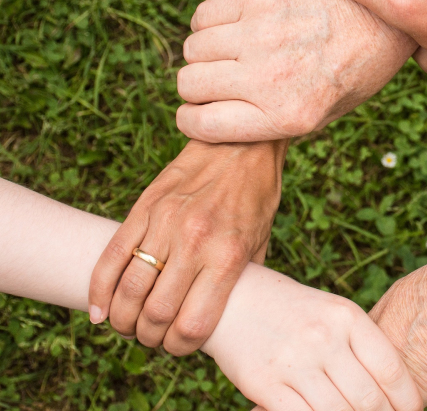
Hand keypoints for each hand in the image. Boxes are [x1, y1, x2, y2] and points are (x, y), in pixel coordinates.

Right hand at [88, 140, 285, 354]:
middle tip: (151, 338)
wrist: (240, 144)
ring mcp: (165, 223)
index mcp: (227, 256)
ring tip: (128, 325)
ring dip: (123, 319)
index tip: (179, 347)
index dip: (180, 347)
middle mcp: (195, 242)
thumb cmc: (256, 197)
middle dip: (149, 337)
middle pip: (156, 313)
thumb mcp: (261, 242)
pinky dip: (99, 289)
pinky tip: (100, 309)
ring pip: (129, 289)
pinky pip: (111, 255)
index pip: (193, 324)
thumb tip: (225, 315)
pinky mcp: (144, 207)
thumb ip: (241, 280)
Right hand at [175, 0, 415, 142]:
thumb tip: (219, 123)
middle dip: (196, 87)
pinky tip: (231, 27)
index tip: (196, 113)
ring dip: (203, 54)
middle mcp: (270, 78)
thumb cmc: (352, 73)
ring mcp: (263, 35)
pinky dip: (208, 24)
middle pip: (190, 84)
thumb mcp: (322, 116)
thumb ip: (271, 124)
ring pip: (193, 48)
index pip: (202, 125)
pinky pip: (204, 15)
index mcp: (286, 116)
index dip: (191, 120)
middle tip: (216, 81)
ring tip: (227, 53)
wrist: (382, 20)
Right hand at [202, 263, 422, 410]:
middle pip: (369, 399)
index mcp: (346, 316)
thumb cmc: (293, 311)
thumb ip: (360, 346)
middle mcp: (323, 338)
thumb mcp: (332, 313)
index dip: (407, 399)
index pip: (390, 368)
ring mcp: (293, 362)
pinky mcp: (265, 385)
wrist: (233, 300)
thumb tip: (393, 391)